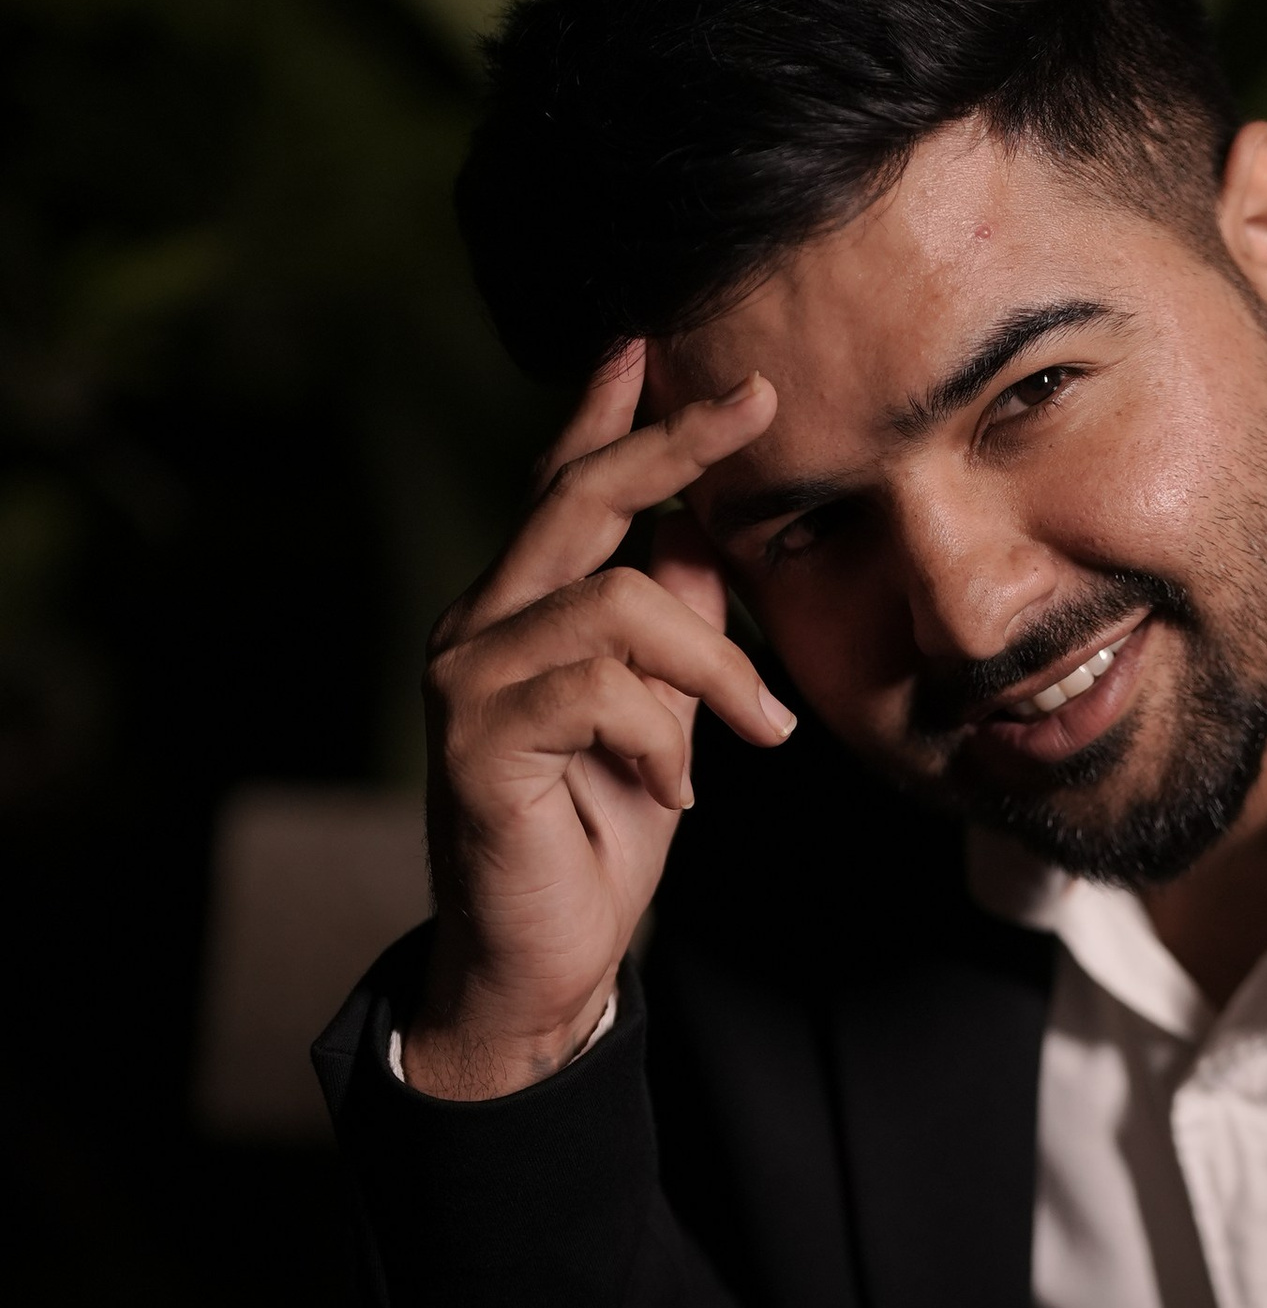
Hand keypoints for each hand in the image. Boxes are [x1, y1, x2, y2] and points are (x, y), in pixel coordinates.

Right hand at [405, 345, 793, 1098]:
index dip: (613, 415)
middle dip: (671, 446)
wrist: (546, 959)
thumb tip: (712, 536)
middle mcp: (481, 625)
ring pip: (617, 603)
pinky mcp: (476, 739)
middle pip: (576, 498)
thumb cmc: (601, 835)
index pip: (565, 488)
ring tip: (756, 735)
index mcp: (525, 611)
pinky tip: (675, 793)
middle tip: (754, 406)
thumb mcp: (667, 718)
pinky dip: (663, 738)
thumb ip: (679, 628)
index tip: (665, 348)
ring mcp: (468, 678)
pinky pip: (601, 688)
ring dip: (713, 668)